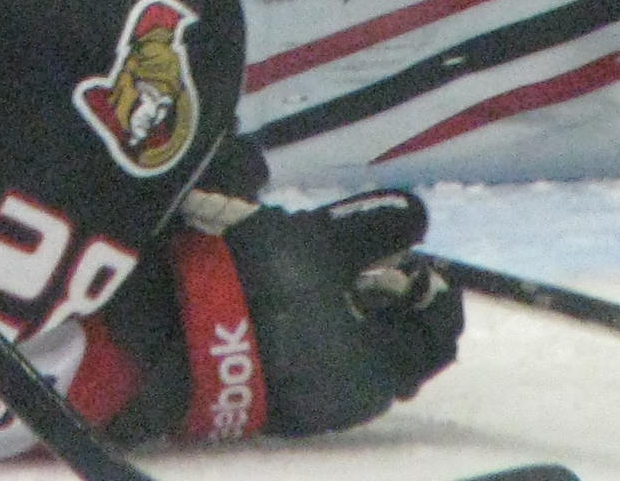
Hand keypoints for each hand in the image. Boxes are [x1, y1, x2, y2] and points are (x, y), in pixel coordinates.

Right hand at [225, 192, 460, 437]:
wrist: (181, 331)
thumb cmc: (269, 287)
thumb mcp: (325, 243)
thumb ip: (376, 229)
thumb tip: (418, 214)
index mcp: (383, 369)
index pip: (438, 336)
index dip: (437, 293)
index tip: (421, 259)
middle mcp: (356, 399)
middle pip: (397, 350)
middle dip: (392, 303)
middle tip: (375, 262)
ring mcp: (312, 405)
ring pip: (355, 357)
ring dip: (354, 316)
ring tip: (331, 273)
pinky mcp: (273, 398)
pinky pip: (317, 364)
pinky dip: (321, 332)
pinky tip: (297, 299)